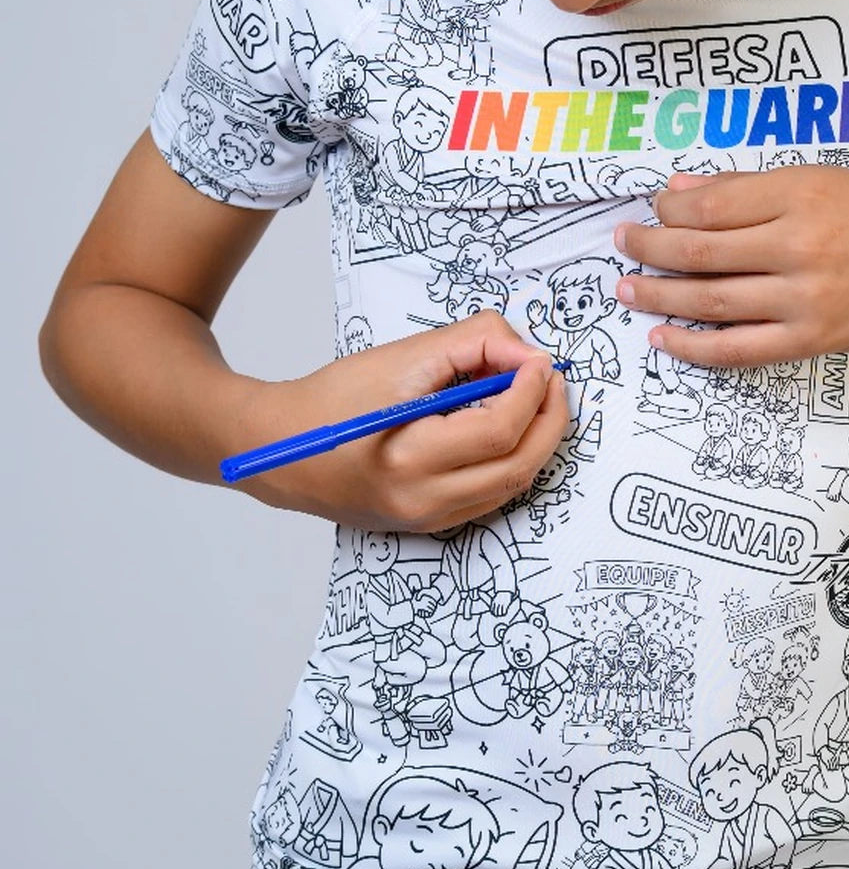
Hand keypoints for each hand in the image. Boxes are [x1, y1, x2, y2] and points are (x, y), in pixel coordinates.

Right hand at [234, 311, 570, 532]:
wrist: (278, 449)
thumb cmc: (332, 399)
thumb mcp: (402, 357)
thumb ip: (470, 344)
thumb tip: (524, 355)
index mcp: (410, 459)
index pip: (499, 430)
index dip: (531, 391)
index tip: (539, 361)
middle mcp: (422, 501)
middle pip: (518, 466)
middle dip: (548, 420)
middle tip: (551, 380)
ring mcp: (427, 519)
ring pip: (511, 486)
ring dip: (536, 441)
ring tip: (535, 398)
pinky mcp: (428, 523)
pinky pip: (490, 495)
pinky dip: (512, 460)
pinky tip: (508, 426)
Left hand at [613, 167, 848, 366]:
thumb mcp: (819, 179)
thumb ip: (746, 187)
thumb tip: (677, 192)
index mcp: (800, 194)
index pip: (710, 205)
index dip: (667, 210)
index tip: (651, 210)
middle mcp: (800, 246)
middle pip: (699, 252)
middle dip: (648, 248)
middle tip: (621, 243)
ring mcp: (805, 298)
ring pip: (709, 300)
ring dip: (657, 294)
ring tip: (626, 288)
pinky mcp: (812, 339)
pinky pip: (738, 349)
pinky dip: (693, 346)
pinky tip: (662, 337)